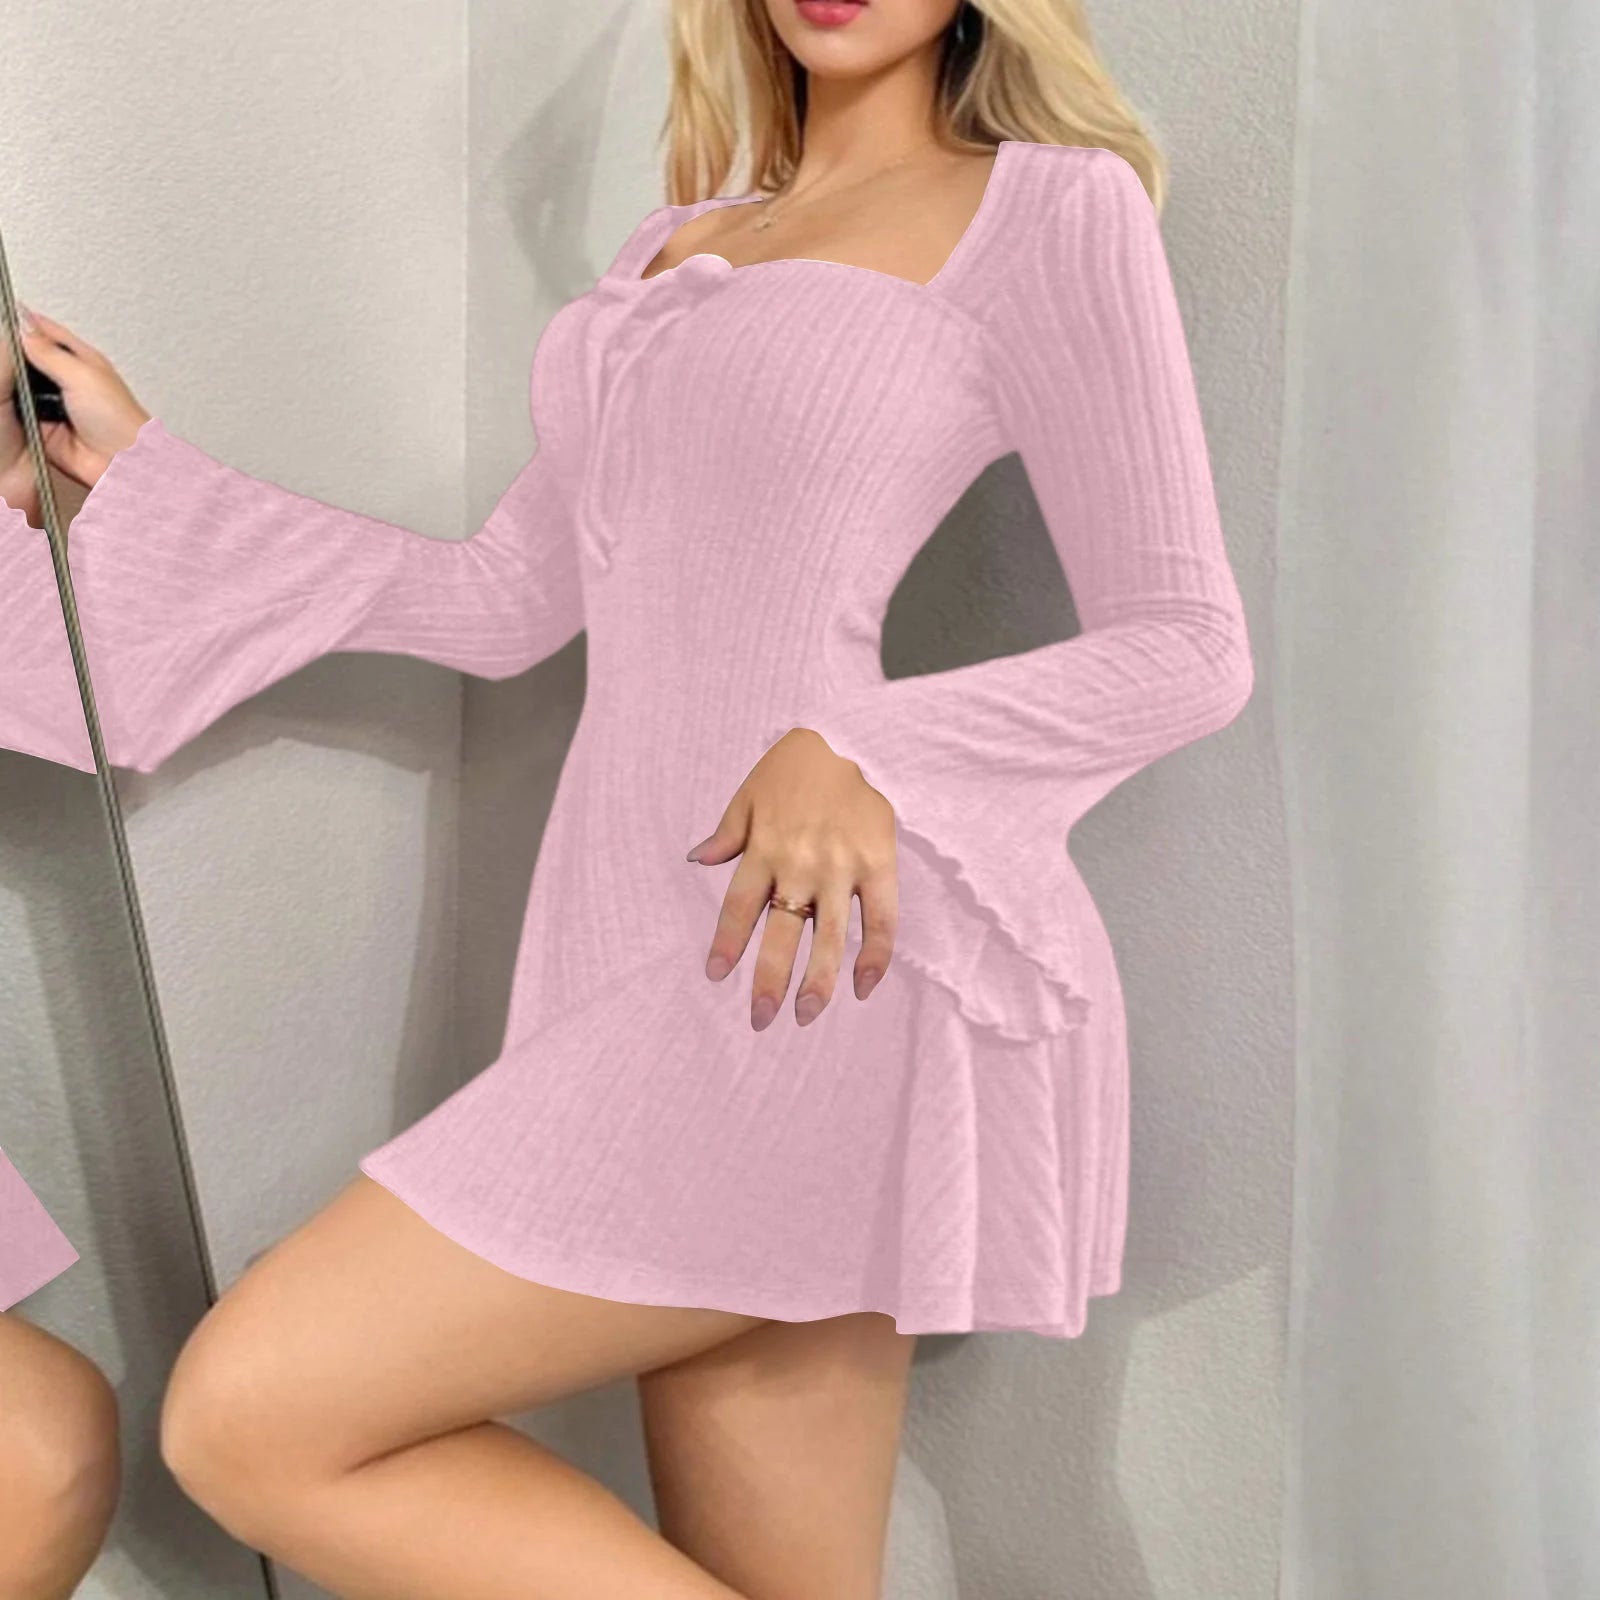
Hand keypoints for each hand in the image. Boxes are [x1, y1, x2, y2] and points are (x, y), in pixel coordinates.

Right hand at [15, 304, 150, 488]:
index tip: (2, 316)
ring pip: (20, 386)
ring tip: (2, 380)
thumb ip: (50, 352)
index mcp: (81, 360)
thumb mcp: (82, 375)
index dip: (22, 322)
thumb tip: (24, 328)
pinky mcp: (43, 427)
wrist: (123, 463)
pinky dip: (11, 410)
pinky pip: (18, 414)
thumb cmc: (120, 420)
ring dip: (10, 384)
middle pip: (27, 358)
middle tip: (0, 356)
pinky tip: (5, 405)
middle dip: (11, 356)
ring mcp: (54, 404)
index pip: (45, 331)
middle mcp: (66, 380)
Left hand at [686, 726, 896, 1031]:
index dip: (727, 944)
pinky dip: (874, 956)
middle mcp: (800, 864)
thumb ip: (727, 833)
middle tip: (761, 1019)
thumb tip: (698, 859)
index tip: (717, 976)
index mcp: (764, 848)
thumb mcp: (749, 794)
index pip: (739, 907)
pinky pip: (880, 920)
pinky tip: (862, 987)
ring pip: (830, 937)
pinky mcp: (879, 865)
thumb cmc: (794, 768)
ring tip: (805, 1015)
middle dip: (769, 980)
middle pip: (781, 933)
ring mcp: (841, 868)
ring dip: (818, 981)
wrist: (851, 736)